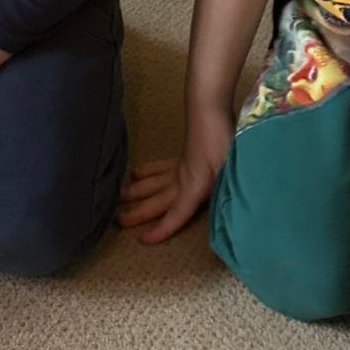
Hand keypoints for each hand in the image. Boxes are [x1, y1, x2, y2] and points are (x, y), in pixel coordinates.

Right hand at [117, 108, 235, 243]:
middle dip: (139, 212)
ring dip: (138, 192)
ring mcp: (181, 166)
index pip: (176, 215)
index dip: (160, 229)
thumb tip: (226, 214)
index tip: (143, 240)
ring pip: (154, 183)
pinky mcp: (183, 155)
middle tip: (117, 219)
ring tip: (120, 197)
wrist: (210, 109)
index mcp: (194, 187)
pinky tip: (136, 173)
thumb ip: (224, 190)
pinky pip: (161, 167)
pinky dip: (148, 171)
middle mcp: (182, 179)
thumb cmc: (224, 139)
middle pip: (158, 200)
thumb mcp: (231, 170)